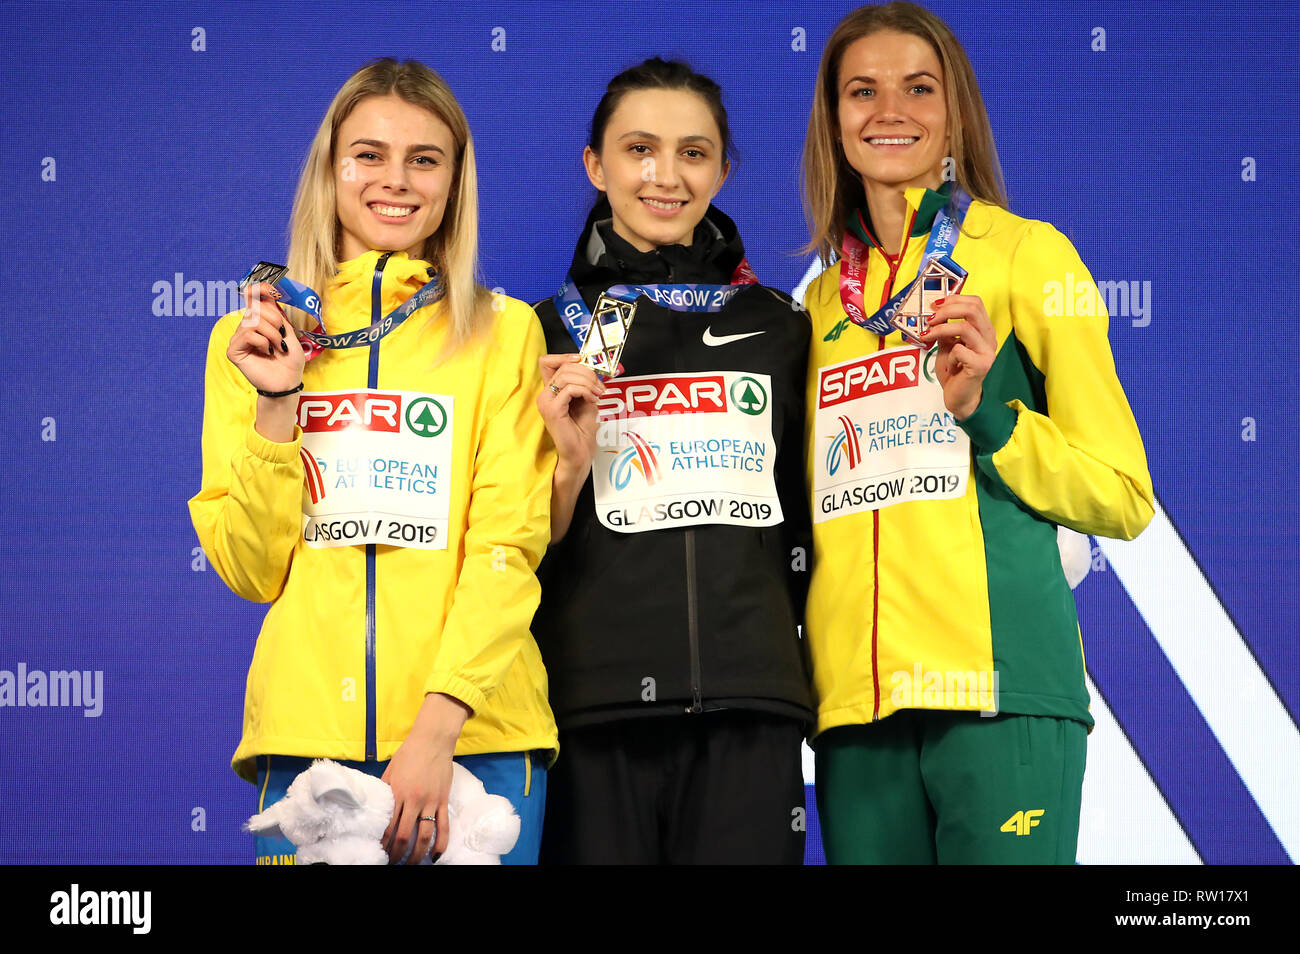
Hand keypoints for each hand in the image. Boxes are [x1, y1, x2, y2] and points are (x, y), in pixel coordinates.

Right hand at [226, 281, 304, 394]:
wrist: (287, 382)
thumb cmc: (290, 360)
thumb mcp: (288, 332)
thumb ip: (277, 313)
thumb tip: (267, 293)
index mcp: (260, 321)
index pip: (254, 298)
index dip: (260, 288)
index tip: (270, 286)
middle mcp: (247, 327)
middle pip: (257, 309)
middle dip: (275, 321)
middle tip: (282, 338)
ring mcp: (238, 338)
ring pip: (253, 321)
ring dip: (272, 334)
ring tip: (277, 348)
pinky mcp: (233, 350)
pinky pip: (247, 334)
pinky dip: (262, 342)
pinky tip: (266, 352)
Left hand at [380, 693, 469, 864]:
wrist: (432, 740)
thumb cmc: (409, 753)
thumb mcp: (390, 771)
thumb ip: (385, 790)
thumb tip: (377, 807)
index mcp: (397, 793)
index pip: (388, 826)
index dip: (384, 843)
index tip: (380, 852)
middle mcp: (413, 800)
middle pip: (404, 835)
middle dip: (397, 853)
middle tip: (393, 862)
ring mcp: (430, 801)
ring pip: (424, 835)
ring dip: (418, 854)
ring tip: (412, 863)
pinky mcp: (442, 800)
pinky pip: (443, 825)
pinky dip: (441, 843)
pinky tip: (436, 855)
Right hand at [536, 354, 602, 473]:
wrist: (580, 453)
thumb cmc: (582, 430)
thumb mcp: (585, 400)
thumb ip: (583, 383)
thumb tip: (590, 367)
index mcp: (551, 391)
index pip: (547, 361)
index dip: (565, 356)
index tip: (582, 360)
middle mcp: (545, 394)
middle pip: (564, 367)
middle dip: (587, 372)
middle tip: (600, 387)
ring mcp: (546, 402)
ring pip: (567, 375)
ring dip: (588, 382)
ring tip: (597, 394)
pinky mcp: (552, 409)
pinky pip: (570, 389)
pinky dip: (585, 391)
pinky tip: (591, 400)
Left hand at [917, 294, 996, 419]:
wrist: (959, 397)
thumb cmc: (954, 371)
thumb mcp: (947, 344)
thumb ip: (945, 328)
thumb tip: (933, 311)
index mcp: (983, 330)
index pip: (975, 303)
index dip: (954, 299)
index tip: (935, 305)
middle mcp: (989, 338)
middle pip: (973, 309)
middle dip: (947, 310)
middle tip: (930, 318)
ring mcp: (988, 351)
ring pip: (965, 327)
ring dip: (941, 329)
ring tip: (928, 335)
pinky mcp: (981, 365)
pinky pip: (960, 350)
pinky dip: (949, 353)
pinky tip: (949, 363)